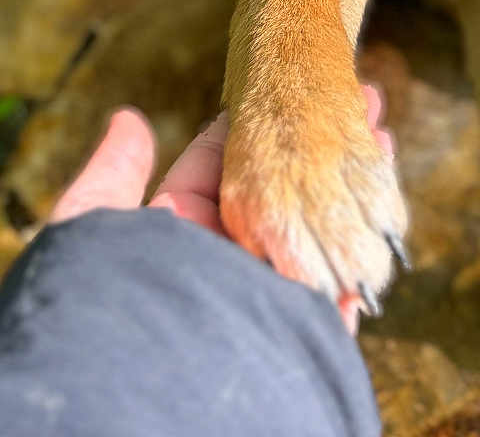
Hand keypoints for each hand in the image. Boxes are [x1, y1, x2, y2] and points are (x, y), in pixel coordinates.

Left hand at [49, 84, 394, 332]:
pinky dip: (366, 241)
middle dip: (323, 146)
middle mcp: (225, 268)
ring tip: (380, 131)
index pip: (227, 166)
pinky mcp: (297, 337)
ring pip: (321, 230)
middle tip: (362, 100)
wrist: (136, 394)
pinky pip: (340, 289)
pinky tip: (385, 199)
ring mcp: (265, 302)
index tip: (296, 85)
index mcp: (180, 237)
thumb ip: (115, 176)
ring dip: (353, 182)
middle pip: (287, 190)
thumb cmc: (105, 303)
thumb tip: (127, 117)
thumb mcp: (95, 225)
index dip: (265, 123)